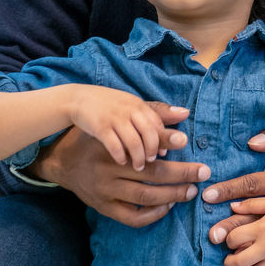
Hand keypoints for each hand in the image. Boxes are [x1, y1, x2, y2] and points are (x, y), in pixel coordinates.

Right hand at [32, 102, 210, 227]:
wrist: (60, 161)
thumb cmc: (94, 137)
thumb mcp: (116, 122)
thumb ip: (150, 115)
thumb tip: (183, 113)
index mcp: (112, 146)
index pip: (147, 147)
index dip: (168, 144)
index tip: (187, 142)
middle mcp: (108, 170)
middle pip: (152, 175)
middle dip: (182, 174)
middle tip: (203, 172)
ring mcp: (105, 192)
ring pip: (146, 197)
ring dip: (173, 195)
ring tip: (191, 190)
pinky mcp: (103, 207)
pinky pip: (133, 217)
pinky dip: (154, 214)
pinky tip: (168, 205)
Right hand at [64, 85, 179, 170]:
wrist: (79, 99)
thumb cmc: (111, 105)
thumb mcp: (134, 104)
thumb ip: (158, 112)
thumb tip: (185, 113)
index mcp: (139, 105)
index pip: (158, 125)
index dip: (164, 141)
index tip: (164, 154)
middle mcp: (129, 110)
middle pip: (151, 134)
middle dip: (154, 151)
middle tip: (152, 163)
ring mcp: (114, 119)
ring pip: (134, 143)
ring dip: (139, 158)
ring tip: (139, 166)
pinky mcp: (100, 128)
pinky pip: (115, 146)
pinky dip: (121, 156)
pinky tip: (122, 163)